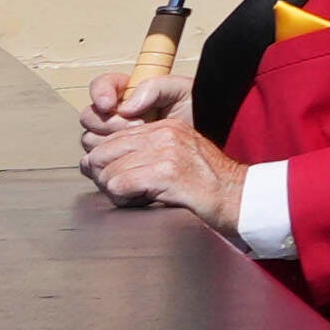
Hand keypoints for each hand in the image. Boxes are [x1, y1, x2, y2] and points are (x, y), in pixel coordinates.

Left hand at [73, 80, 225, 219]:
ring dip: (115, 192)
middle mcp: (163, 133)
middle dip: (103, 177)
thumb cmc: (205, 185)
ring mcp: (165, 151)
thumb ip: (142, 154)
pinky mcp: (165, 173)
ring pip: (108, 172)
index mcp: (165, 126)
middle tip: (119, 192)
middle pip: (102, 153)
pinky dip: (123, 200)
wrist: (237, 196)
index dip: (103, 163)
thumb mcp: (174, 158)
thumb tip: (93, 163)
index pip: (112, 139)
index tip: (112, 179)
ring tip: (135, 198)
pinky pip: (119, 186)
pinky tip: (140, 202)